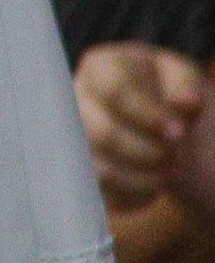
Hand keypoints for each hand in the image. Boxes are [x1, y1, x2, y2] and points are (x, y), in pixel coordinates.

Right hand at [82, 43, 206, 208]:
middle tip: (176, 153)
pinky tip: (155, 181)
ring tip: (170, 168)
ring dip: (146, 176)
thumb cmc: (171, 93)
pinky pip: (105, 194)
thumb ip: (185, 85)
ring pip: (101, 169)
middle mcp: (77, 101)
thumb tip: (184, 102)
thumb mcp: (184, 79)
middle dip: (149, 151)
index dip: (148, 116)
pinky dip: (138, 194)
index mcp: (101, 68)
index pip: (114, 91)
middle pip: (102, 134)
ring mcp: (75, 138)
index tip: (179, 133)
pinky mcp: (84, 171)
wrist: (164, 122)